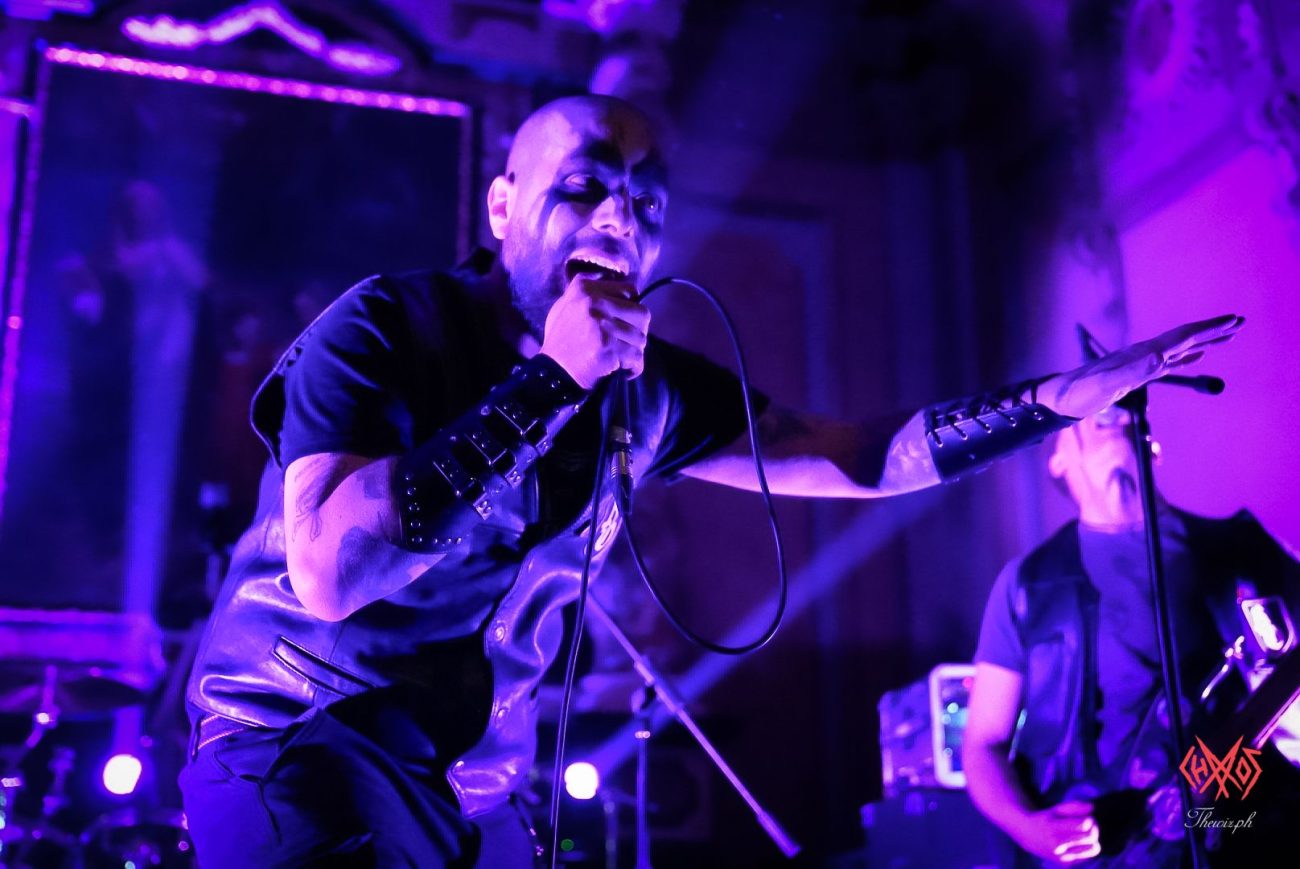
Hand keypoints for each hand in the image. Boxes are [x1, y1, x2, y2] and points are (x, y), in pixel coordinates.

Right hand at [539, 276, 650, 389]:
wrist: (552, 372)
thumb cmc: (560, 340)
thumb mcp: (565, 306)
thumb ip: (587, 292)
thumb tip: (612, 283)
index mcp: (585, 288)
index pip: (630, 291)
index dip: (631, 308)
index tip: (624, 322)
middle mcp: (594, 302)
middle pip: (641, 313)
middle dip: (639, 329)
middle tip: (628, 341)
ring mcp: (602, 325)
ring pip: (641, 337)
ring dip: (634, 350)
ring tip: (621, 357)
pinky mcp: (608, 346)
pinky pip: (636, 356)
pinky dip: (633, 366)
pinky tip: (623, 369)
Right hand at [1011, 801, 1100, 863]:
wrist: (1028, 836)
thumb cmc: (1045, 819)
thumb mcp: (1056, 809)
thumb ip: (1074, 806)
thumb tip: (1093, 807)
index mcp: (1053, 827)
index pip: (1083, 825)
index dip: (1090, 820)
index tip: (1088, 817)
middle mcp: (1057, 844)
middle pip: (1090, 836)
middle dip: (1095, 828)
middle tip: (1091, 824)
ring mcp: (1062, 856)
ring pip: (1093, 849)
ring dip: (1094, 840)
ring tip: (1086, 833)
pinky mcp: (1066, 864)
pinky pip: (1088, 856)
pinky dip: (1088, 848)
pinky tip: (1081, 842)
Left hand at [1042, 314, 1243, 418]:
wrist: (1057, 397)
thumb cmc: (1079, 393)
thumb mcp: (1106, 386)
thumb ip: (1133, 372)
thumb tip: (1161, 358)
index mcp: (1141, 354)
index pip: (1182, 337)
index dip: (1209, 329)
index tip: (1234, 320)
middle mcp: (1142, 354)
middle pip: (1184, 338)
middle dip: (1212, 330)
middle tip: (1240, 322)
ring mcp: (1139, 362)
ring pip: (1178, 348)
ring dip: (1203, 341)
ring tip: (1226, 336)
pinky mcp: (1134, 373)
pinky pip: (1167, 362)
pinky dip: (1185, 358)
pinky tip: (1193, 357)